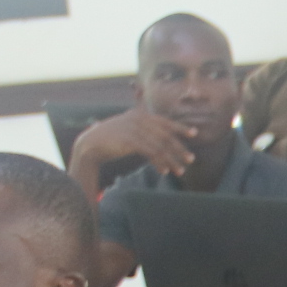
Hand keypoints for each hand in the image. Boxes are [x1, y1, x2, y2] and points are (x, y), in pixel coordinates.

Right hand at [72, 108, 202, 183]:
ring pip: (160, 146)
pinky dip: (159, 162)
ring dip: (171, 160)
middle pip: (165, 135)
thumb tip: (161, 141)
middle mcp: (138, 119)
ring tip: (180, 171)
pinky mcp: (130, 140)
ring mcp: (134, 129)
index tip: (194, 133)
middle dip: (180, 149)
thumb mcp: (128, 129)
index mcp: (140, 115)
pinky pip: (150, 153)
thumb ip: (143, 130)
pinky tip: (164, 171)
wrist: (91, 144)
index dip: (180, 128)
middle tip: (191, 159)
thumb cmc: (111, 139)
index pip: (164, 121)